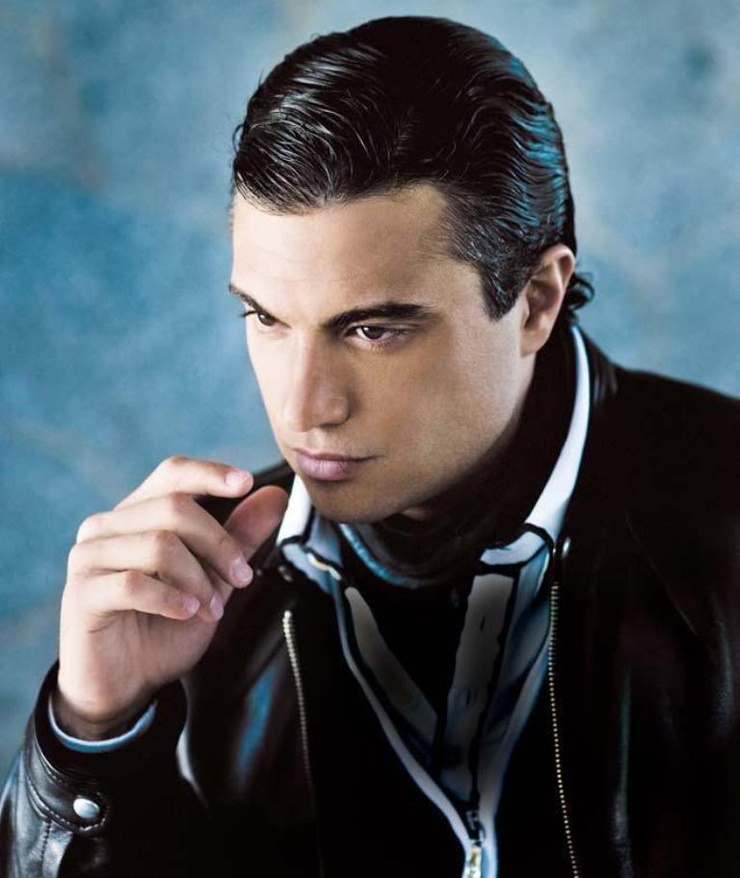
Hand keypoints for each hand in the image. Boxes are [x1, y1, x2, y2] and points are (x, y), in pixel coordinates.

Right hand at [55, 456, 287, 739]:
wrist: (126, 684)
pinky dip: (172, 598)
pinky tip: (187, 612)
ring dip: (199, 579)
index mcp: (138, 512)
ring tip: (212, 609)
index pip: (173, 472)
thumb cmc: (166, 625)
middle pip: (175, 508)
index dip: (210, 473)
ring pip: (159, 544)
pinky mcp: (82, 593)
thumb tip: (275, 495)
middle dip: (220, 543)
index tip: (247, 482)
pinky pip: (135, 583)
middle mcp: (108, 525)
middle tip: (243, 579)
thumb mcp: (214, 579)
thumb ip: (239, 537)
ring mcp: (90, 557)